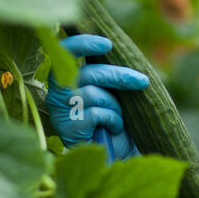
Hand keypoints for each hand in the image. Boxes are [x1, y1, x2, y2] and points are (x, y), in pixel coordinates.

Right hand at [45, 33, 149, 162]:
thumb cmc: (110, 117)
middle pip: (87, 73)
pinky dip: (112, 119)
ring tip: (117, 117)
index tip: (107, 44)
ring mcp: (60, 111)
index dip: (83, 43)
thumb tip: (122, 49)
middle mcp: (56, 92)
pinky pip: (97, 114)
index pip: (64, 52)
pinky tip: (112, 128)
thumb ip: (108, 73)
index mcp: (64, 78)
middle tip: (142, 81)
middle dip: (119, 76)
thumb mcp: (110, 90)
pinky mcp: (68, 128)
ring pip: (94, 94)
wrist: (112, 154)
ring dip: (114, 105)